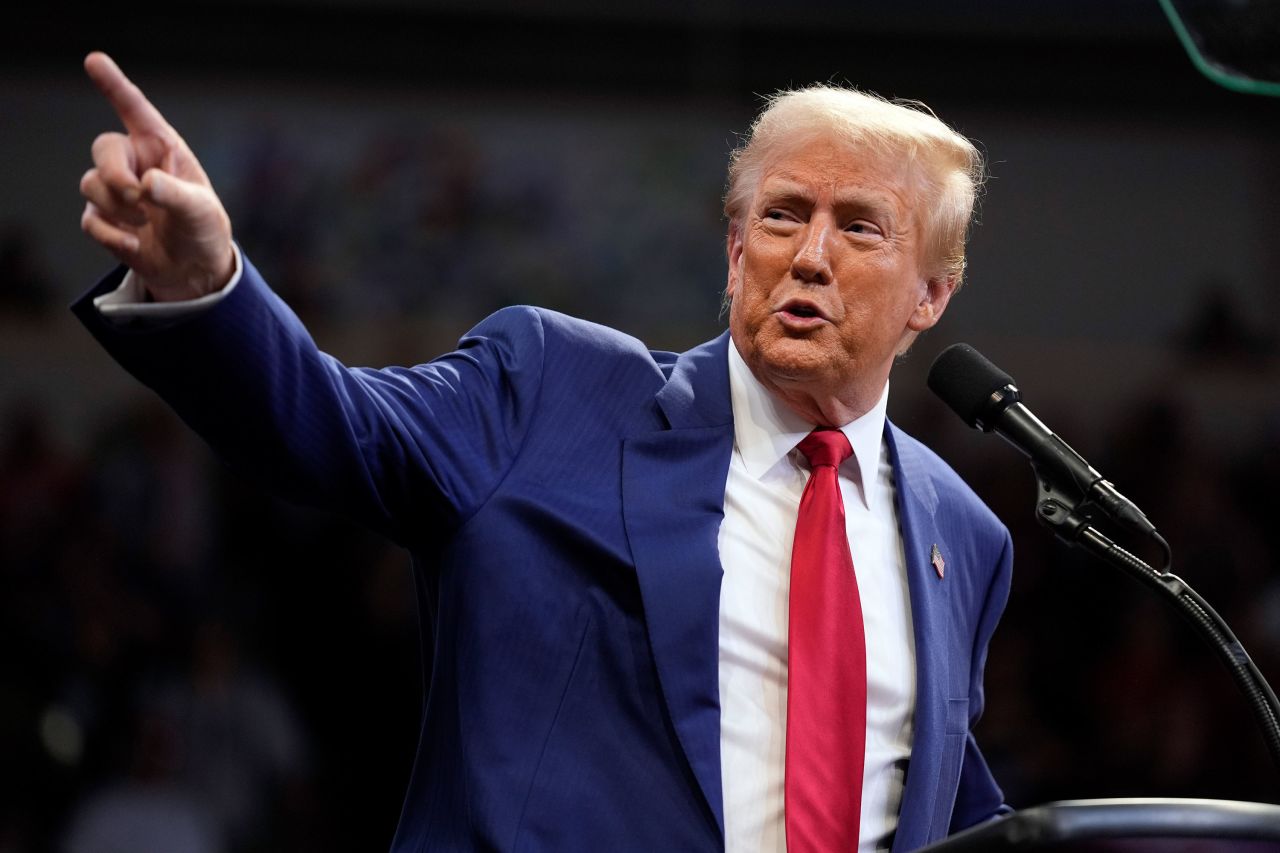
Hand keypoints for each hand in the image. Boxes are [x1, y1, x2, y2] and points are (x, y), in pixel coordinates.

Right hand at [79, 52, 234, 300]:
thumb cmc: (203, 228)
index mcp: (162, 148)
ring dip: (116, 206)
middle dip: (114, 173)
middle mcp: (135, 163)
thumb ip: (175, 195)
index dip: (114, 85)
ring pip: (91, 183)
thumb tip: (144, 185)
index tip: (94, 60)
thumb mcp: (201, 211)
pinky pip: (90, 219)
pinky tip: (134, 245)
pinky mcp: (104, 218)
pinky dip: (111, 234)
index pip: (134, 110)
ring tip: (146, 223)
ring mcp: (116, 190)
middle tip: (135, 196)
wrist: (193, 269)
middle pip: (103, 148)